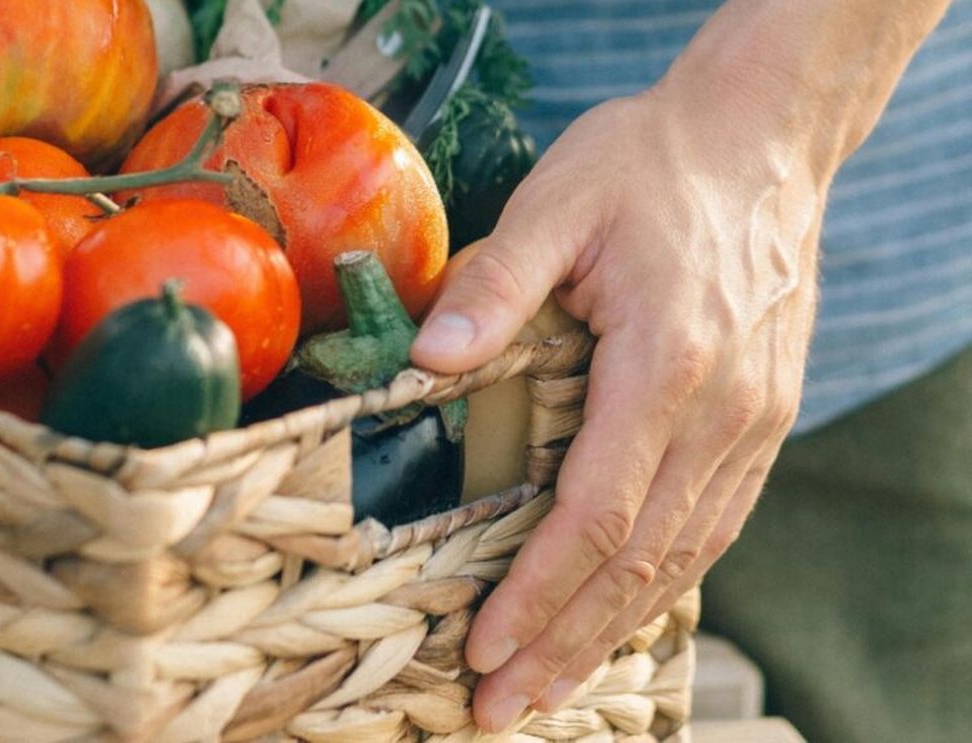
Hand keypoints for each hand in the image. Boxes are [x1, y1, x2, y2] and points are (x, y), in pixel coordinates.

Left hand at [410, 81, 822, 729]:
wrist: (762, 138)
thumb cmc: (652, 164)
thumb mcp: (560, 199)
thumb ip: (494, 283)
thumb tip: (426, 362)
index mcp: (666, 366)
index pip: (598, 515)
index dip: (538, 594)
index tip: (483, 651)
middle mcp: (721, 413)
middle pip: (640, 562)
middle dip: (565, 644)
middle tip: (501, 710)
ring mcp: (753, 422)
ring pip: (683, 557)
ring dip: (613, 632)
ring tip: (551, 688)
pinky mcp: (762, 418)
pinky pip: (714, 524)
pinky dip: (664, 584)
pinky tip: (621, 617)